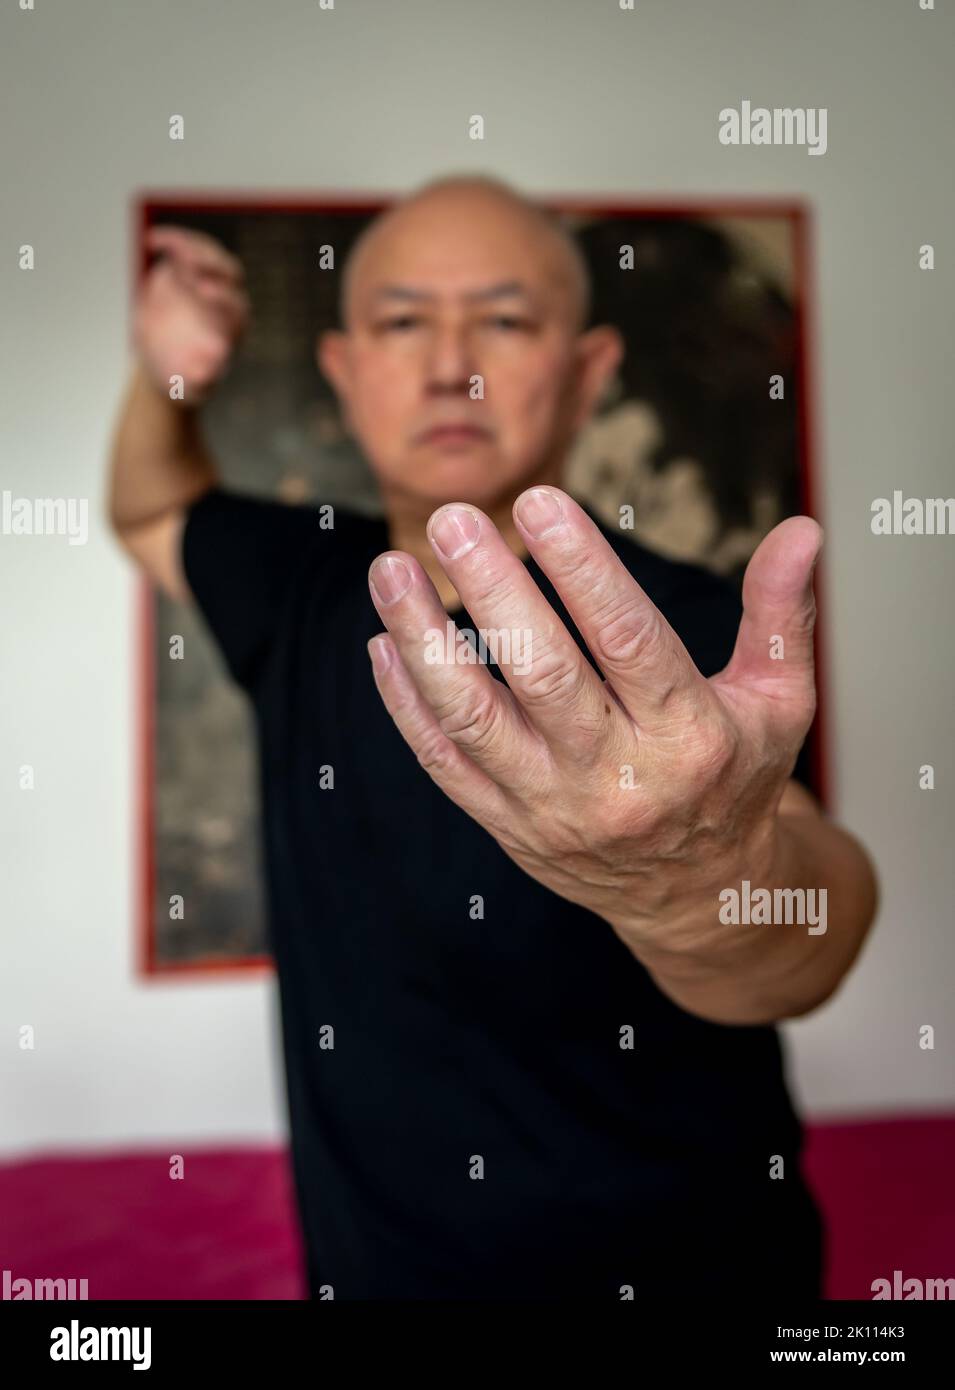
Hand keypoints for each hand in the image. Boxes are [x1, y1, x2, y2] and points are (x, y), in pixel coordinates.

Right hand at [133, 225, 249, 405]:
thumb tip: (206, 375)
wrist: (162, 360)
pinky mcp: (187, 268)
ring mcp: (207, 279)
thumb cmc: (181, 376)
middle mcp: (225, 299)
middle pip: (230, 273)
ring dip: (192, 246)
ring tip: (171, 245)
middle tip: (192, 262)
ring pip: (208, 254)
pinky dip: (171, 240)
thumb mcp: (188, 387)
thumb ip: (198, 382)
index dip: (223, 296)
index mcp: (231, 326)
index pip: (236, 306)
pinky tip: (152, 240)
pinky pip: (183, 247)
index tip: (203, 291)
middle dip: (214, 265)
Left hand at [366, 487, 821, 953]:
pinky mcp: (509, 828)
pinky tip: (384, 641)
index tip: (539, 503)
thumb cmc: (735, 781)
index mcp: (689, 736)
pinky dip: (406, 704)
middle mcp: (617, 777)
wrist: (698, 896)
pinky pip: (445, 764)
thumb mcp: (779, 704)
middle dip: (493, 591)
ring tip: (390, 570)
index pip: (628, 640)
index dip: (582, 569)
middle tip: (454, 518)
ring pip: (474, 720)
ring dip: (424, 642)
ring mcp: (553, 808)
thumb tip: (802, 530)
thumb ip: (779, 616)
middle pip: (542, 675)